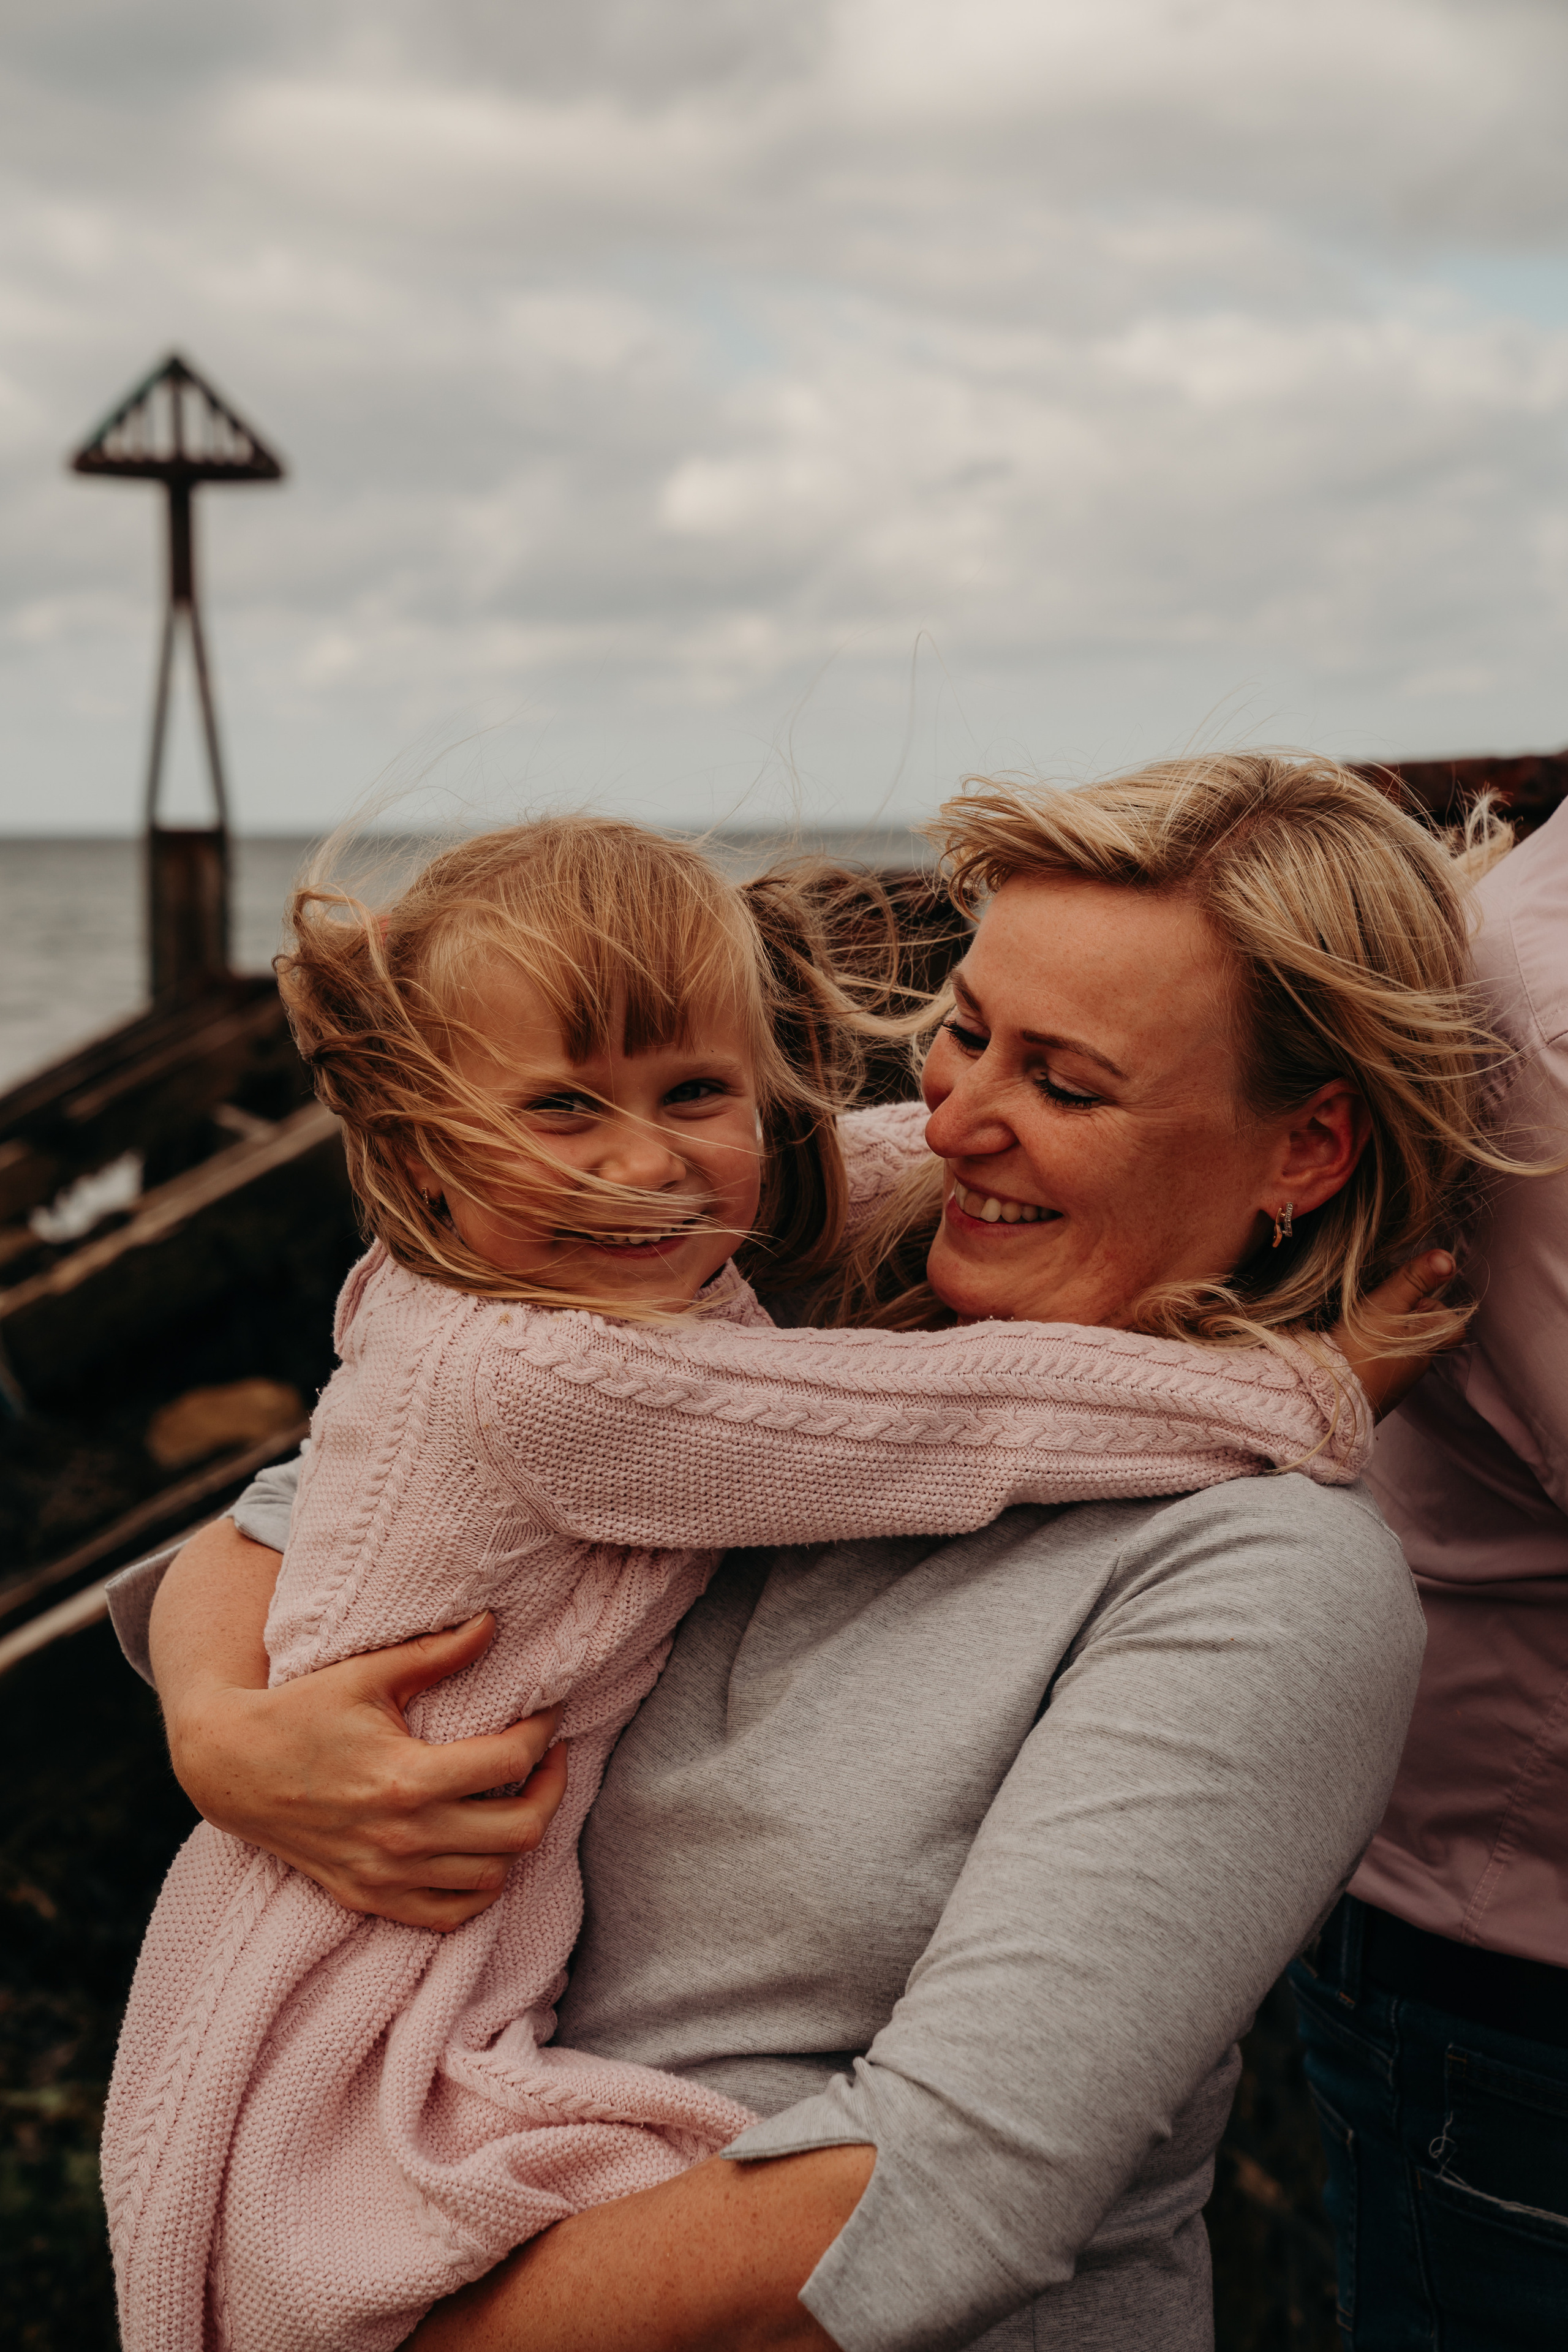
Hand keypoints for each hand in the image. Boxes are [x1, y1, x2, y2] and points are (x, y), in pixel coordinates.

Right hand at [170, 1607, 568, 1931]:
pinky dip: (479, 1888)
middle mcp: (402, 1838)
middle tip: (548, 1758)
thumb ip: (436, 1652)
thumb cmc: (299, 1712)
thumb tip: (494, 1623)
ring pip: (493, 1879)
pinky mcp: (369, 1898)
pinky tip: (481, 1848)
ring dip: (517, 1837)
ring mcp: (386, 1878)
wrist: (229, 1768)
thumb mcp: (366, 1673)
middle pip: (519, 1832)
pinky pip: (450, 1915)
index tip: (549, 1712)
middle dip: (550, 1790)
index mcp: (406, 1778)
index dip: (543, 1732)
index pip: (509, 1762)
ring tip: (518, 1796)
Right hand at [1330, 1248, 1458, 1421]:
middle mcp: (1418, 1366)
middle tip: (1376, 1309)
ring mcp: (1396, 1381)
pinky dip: (1368, 1354)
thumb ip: (1415, 1279)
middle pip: (1422, 1333)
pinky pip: (1378, 1365)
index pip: (1452, 1324)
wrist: (1327, 1395)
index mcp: (1428, 1344)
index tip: (1411, 1301)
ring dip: (1383, 1336)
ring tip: (1357, 1327)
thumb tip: (1448, 1258)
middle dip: (1403, 1318)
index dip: (1436, 1309)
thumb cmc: (1361, 1348)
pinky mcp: (1374, 1391)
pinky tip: (1347, 1347)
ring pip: (1399, 1348)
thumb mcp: (1387, 1303)